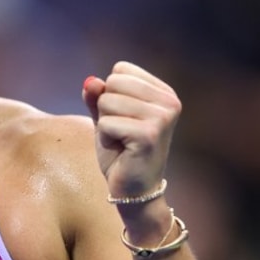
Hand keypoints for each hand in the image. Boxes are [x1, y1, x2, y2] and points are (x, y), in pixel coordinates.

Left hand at [82, 61, 179, 200]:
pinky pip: (106, 123)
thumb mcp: (106, 117)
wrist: (133, 190)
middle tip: (121, 133)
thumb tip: (90, 81)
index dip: (111, 94)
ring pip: (106, 101)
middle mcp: (169, 101)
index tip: (124, 119)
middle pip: (112, 83)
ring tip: (121, 141)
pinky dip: (105, 138)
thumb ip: (97, 96)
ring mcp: (162, 117)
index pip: (121, 70)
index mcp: (164, 92)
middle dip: (106, 109)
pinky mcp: (149, 135)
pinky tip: (121, 150)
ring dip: (105, 125)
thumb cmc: (121, 152)